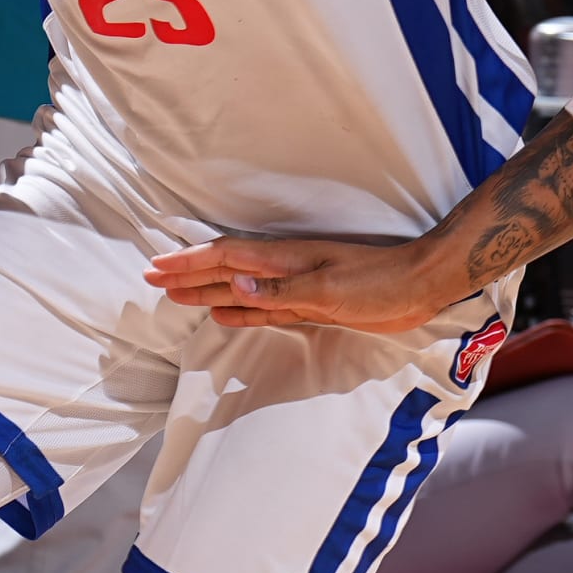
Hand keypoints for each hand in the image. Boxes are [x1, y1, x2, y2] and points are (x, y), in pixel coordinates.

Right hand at [145, 235, 440, 333]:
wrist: (420, 286)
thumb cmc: (379, 283)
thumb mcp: (328, 289)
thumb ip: (280, 291)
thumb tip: (234, 285)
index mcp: (285, 260)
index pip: (225, 257)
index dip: (190, 263)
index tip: (157, 268)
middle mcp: (284, 271)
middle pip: (225, 271)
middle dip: (189, 275)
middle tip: (153, 279)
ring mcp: (297, 288)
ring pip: (240, 290)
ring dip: (209, 292)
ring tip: (176, 295)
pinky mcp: (311, 307)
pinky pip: (265, 309)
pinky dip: (241, 311)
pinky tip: (225, 314)